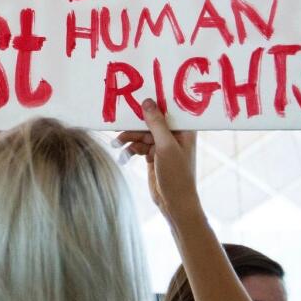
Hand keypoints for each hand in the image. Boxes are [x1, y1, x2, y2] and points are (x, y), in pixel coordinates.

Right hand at [116, 99, 199, 222]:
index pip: (167, 109)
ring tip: (117, 144)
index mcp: (183, 129)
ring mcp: (163, 146)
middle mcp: (174, 135)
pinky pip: (139, 146)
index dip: (152, 103)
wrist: (175, 203)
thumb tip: (147, 101)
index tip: (134, 96)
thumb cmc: (177, 175)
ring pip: (142, 135)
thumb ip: (156, 123)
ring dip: (129, 139)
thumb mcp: (166, 146)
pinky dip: (131, 150)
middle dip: (134, 126)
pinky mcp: (153, 156)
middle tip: (117, 126)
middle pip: (150, 122)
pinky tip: (124, 156)